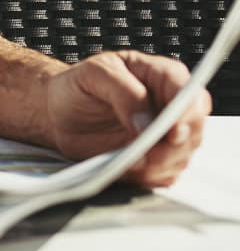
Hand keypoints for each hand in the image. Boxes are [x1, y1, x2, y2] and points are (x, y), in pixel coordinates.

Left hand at [45, 50, 211, 186]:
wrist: (58, 111)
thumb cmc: (78, 86)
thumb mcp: (95, 75)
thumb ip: (124, 92)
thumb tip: (146, 122)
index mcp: (160, 75)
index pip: (189, 93)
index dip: (186, 114)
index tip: (172, 132)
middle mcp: (170, 105)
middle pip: (192, 129)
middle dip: (173, 146)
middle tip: (146, 154)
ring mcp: (166, 134)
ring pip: (182, 155)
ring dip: (159, 164)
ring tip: (128, 160)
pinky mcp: (155, 158)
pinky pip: (165, 174)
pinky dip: (148, 176)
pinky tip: (127, 167)